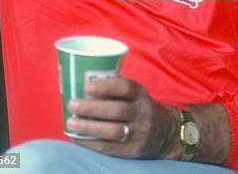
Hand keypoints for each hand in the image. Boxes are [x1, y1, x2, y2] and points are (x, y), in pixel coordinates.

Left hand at [66, 77, 180, 158]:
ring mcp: (138, 133)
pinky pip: (110, 148)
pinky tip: (78, 138)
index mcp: (140, 94)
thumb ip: (115, 89)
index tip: (86, 87)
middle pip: (117, 110)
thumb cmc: (140, 107)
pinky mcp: (133, 150)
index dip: (105, 86)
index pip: (125, 87)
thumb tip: (83, 88)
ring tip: (71, 123)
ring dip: (89, 128)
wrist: (166, 132)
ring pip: (113, 131)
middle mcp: (141, 112)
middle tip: (72, 105)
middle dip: (92, 108)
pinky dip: (92, 143)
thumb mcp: (135, 94)